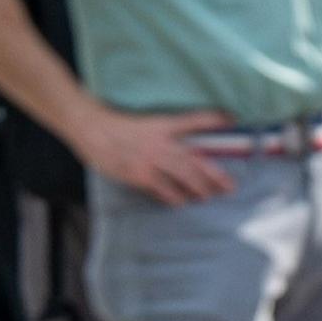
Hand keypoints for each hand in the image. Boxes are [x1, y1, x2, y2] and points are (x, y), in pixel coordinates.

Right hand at [66, 106, 234, 205]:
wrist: (90, 127)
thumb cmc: (117, 125)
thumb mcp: (145, 122)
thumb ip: (166, 132)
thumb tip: (188, 146)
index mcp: (162, 124)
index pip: (193, 120)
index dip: (213, 119)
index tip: (231, 119)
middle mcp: (160, 141)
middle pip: (194, 158)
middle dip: (215, 174)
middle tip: (230, 185)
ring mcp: (150, 158)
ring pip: (182, 175)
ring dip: (199, 188)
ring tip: (209, 196)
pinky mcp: (138, 174)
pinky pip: (161, 188)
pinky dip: (173, 196)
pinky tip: (182, 201)